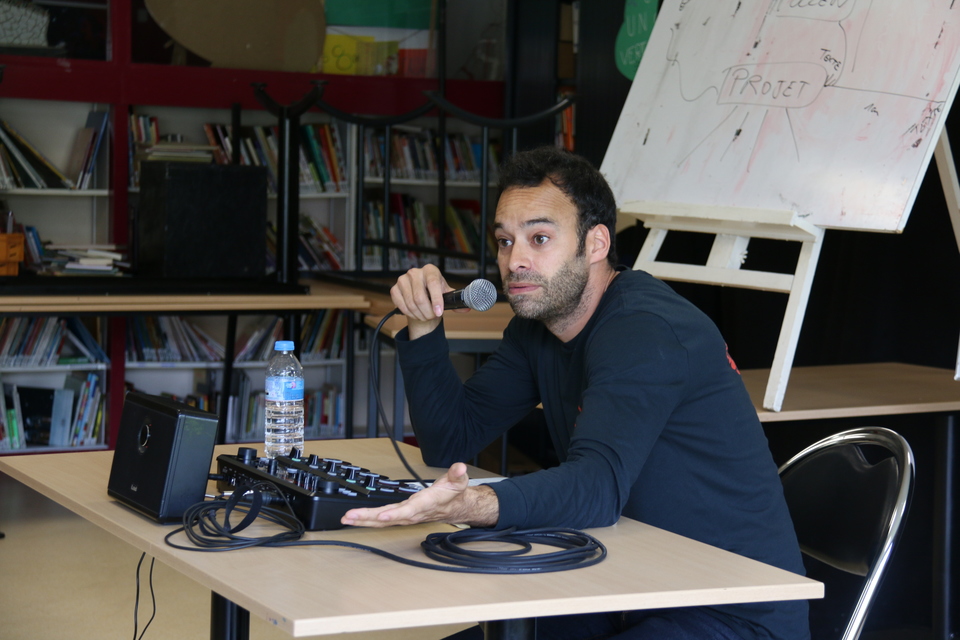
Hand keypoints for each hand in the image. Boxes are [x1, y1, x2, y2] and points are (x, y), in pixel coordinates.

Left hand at [340, 462, 498, 527]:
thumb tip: (459, 467)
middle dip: (368, 517)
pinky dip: (367, 520)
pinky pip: (381, 520)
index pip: (409, 511)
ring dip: (363, 520)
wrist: (454, 507)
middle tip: (350, 516)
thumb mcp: (458, 481)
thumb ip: (457, 474)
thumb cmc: (452, 495)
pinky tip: (355, 519)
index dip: (396, 514)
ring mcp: (405, 517)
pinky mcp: (400, 516)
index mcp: (425, 504)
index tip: (383, 516)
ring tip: (346, 518)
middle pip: (388, 518)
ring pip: (382, 521)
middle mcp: (413, 514)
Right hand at [390, 265, 452, 338]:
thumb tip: (466, 307)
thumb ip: (455, 300)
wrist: (422, 292)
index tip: (439, 313)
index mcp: (430, 270)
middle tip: (432, 316)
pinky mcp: (394, 289)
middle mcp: (415, 272)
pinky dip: (409, 313)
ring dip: (419, 314)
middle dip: (427, 312)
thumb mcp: (446, 294)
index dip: (436, 300)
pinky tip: (416, 314)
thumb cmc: (435, 291)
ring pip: (411, 303)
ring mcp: (403, 279)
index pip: (433, 284)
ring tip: (425, 316)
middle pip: (420, 297)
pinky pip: (401, 305)